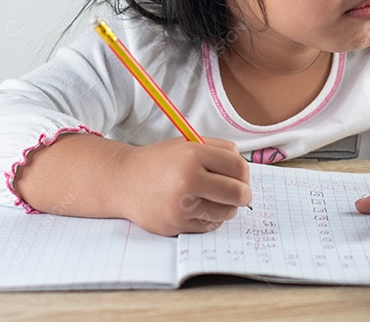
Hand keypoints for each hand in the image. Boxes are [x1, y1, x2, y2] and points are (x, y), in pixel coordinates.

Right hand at [118, 136, 251, 235]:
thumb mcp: (188, 144)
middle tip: (241, 192)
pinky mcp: (176, 225)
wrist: (124, 181)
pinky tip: (200, 208)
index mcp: (193, 155)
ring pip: (227, 212)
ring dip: (228, 207)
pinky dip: (211, 218)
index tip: (241, 175)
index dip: (244, 172)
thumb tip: (245, 170)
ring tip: (215, 198)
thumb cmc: (160, 162)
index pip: (238, 167)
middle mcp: (187, 180)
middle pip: (238, 193)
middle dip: (244, 193)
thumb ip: (219, 151)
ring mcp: (181, 206)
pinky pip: (210, 225)